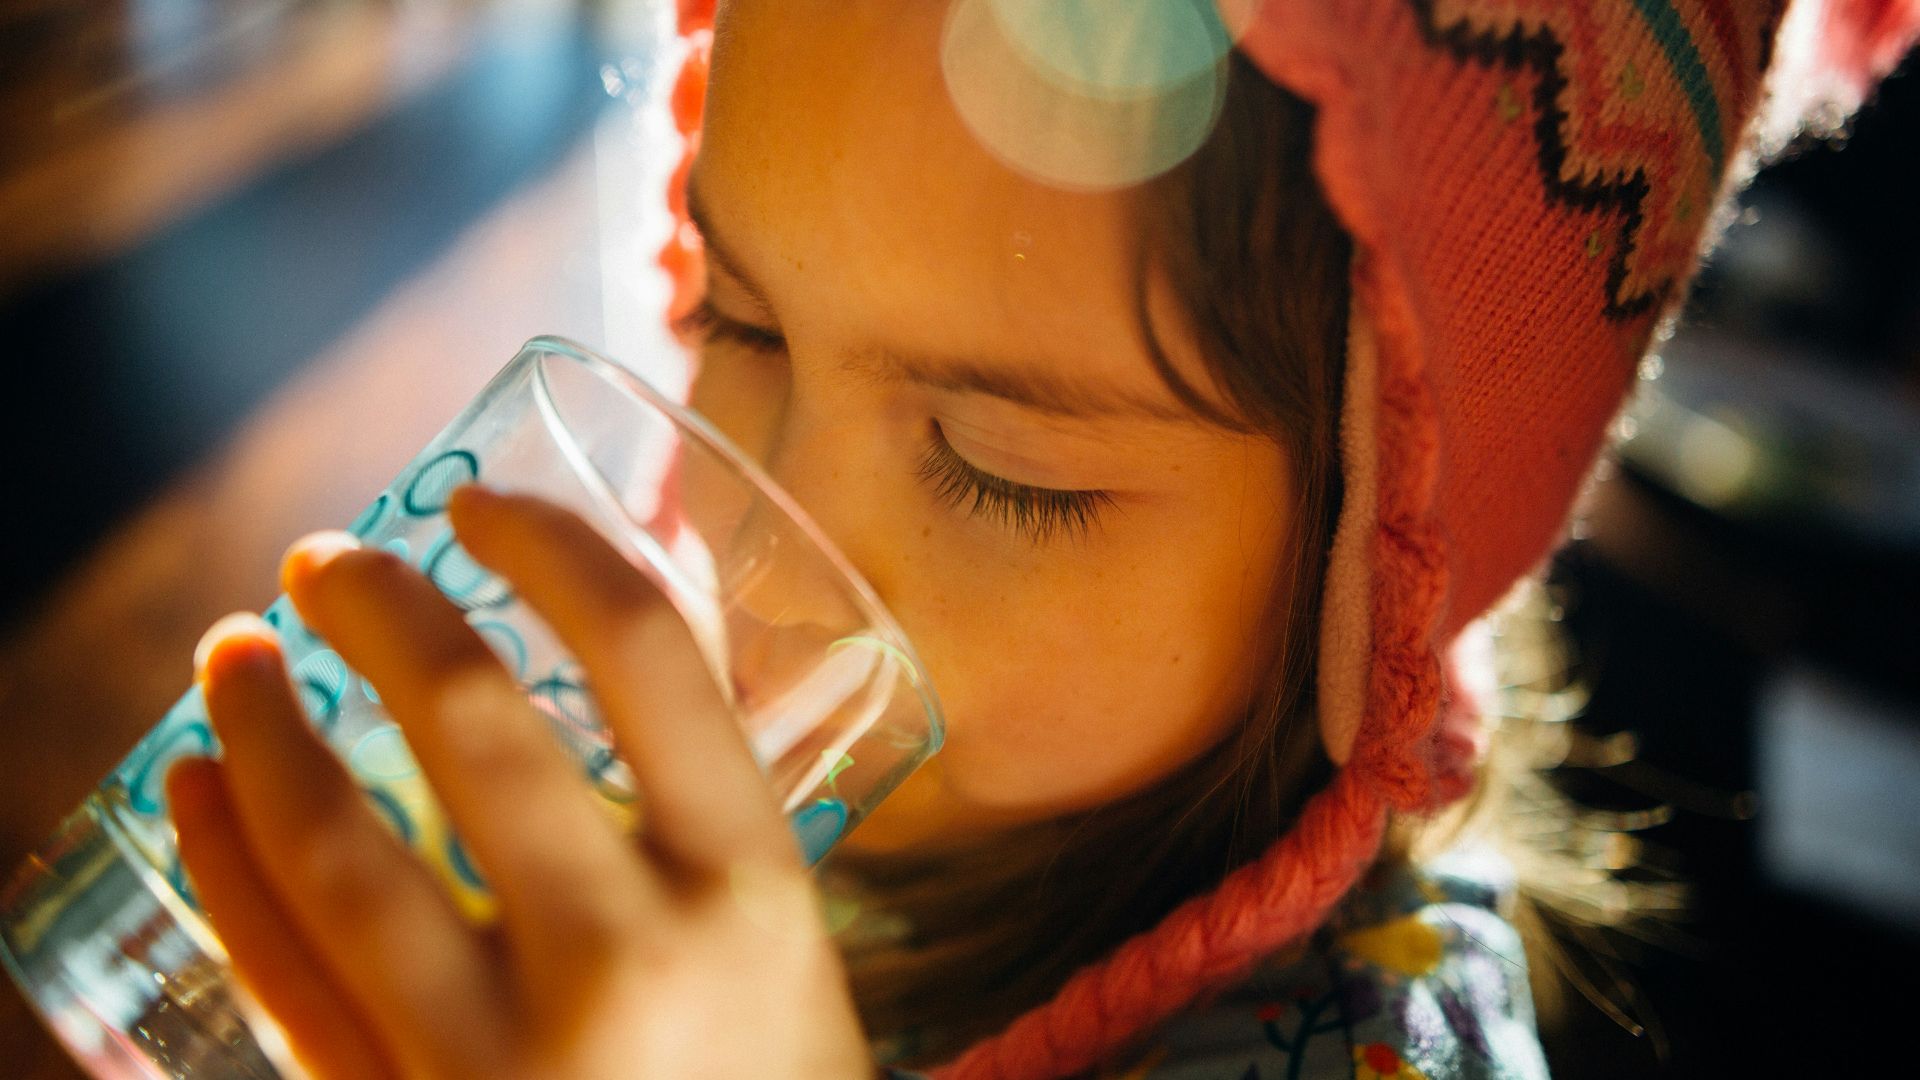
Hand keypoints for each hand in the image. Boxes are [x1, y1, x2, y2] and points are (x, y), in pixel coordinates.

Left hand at [164, 485, 876, 1078]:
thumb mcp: (783, 942)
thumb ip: (701, 810)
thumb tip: (602, 634)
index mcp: (757, 889)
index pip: (650, 657)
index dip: (552, 547)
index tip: (480, 505)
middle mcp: (632, 959)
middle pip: (475, 727)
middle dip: (378, 611)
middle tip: (324, 564)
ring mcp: (504, 1057)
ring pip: (339, 850)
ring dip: (258, 726)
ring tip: (229, 652)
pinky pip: (281, 978)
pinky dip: (220, 866)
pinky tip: (189, 792)